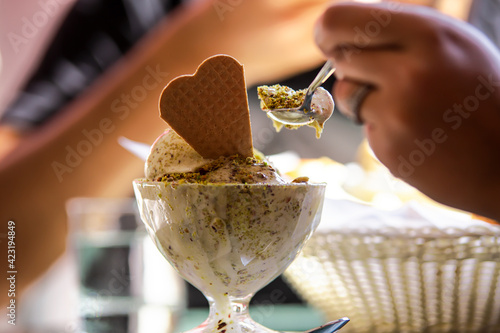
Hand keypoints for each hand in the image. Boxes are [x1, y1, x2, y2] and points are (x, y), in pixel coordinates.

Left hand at [315, 2, 499, 219]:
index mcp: (429, 34)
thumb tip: (341, 28)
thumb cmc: (479, 96)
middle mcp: (410, 71)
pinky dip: (380, 127)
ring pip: (344, 94)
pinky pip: (364, 126)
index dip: (328, 30)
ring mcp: (398, 113)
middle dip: (347, 64)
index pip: (343, 19)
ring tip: (404, 105)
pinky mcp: (390, 146)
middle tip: (368, 72)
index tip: (328, 39)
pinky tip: (415, 132)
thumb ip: (401, 32)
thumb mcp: (454, 45)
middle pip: (339, 57)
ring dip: (360, 98)